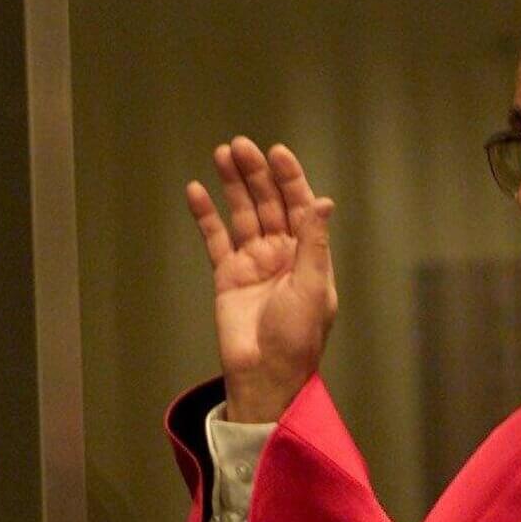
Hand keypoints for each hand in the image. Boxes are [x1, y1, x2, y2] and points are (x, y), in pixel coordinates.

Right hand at [185, 138, 336, 422]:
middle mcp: (282, 254)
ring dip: (233, 185)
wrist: (264, 375)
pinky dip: (206, 215)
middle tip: (241, 146)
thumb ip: (314, 244)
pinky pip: (215, 238)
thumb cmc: (296, 338)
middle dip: (257, 174)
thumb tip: (324, 201)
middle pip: (269, 203)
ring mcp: (253, 263)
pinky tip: (196, 190)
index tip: (277, 153)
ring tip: (221, 154)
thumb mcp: (313, 288)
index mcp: (308, 255)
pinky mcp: (227, 275)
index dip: (290, 179)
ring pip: (242, 214)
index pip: (300, 207)